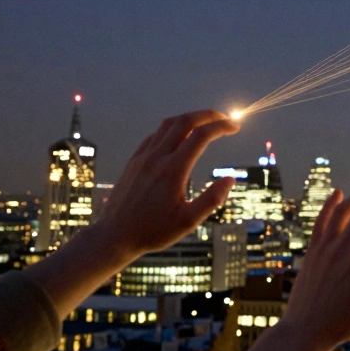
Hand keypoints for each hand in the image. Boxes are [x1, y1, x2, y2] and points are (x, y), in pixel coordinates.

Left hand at [91, 110, 239, 258]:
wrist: (114, 235)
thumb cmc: (152, 231)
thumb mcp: (188, 222)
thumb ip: (212, 199)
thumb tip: (230, 179)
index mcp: (173, 170)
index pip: (201, 136)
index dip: (221, 126)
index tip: (235, 127)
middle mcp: (157, 158)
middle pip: (185, 121)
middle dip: (208, 115)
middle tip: (224, 118)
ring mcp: (143, 157)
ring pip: (168, 124)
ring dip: (190, 118)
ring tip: (205, 123)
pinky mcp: (134, 161)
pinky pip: (155, 135)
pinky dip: (172, 129)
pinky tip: (179, 138)